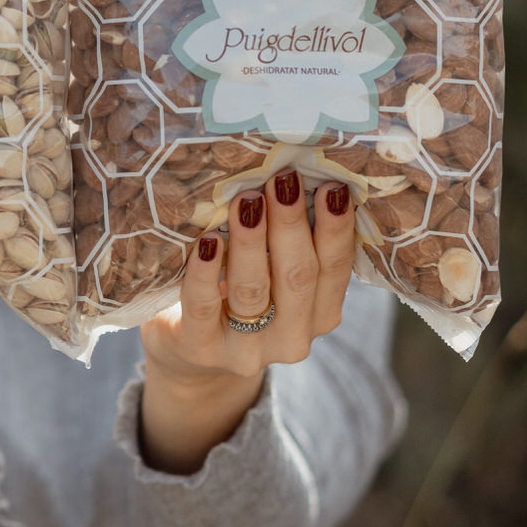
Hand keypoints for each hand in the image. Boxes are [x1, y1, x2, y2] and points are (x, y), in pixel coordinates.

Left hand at [138, 173, 354, 472]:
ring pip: (253, 290)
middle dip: (291, 224)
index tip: (331, 186)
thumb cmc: (240, 290)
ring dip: (251, 241)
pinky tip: (207, 241)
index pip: (335, 270)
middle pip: (298, 276)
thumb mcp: (276, 271)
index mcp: (321, 315)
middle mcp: (292, 338)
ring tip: (246, 200)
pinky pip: (204, 307)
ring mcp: (245, 349)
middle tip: (282, 180)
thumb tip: (298, 174)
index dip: (335, 228)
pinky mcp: (200, 349)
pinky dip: (206, 272)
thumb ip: (292, 239)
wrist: (191, 353)